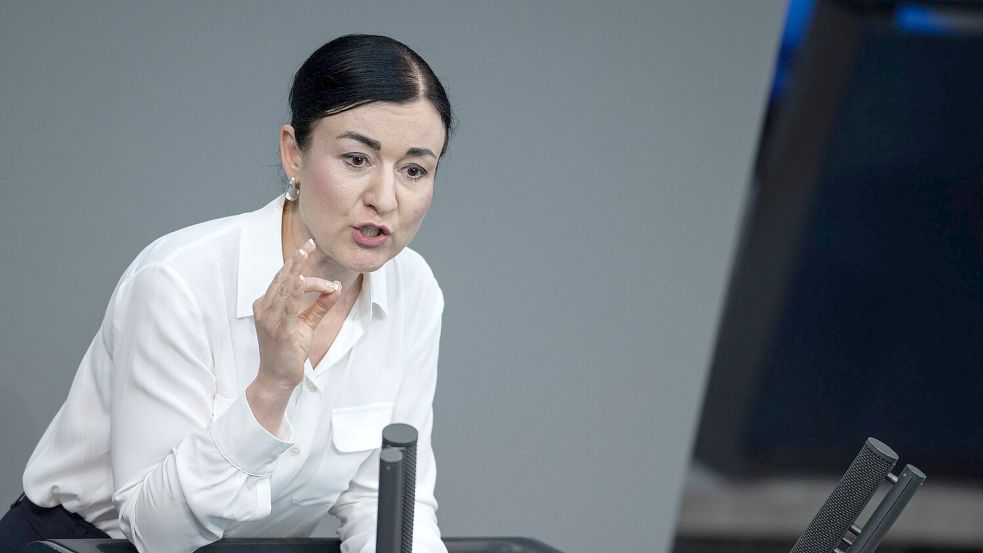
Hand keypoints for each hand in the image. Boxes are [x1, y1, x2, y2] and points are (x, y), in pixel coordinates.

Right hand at [252, 239, 340, 390]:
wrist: (278, 377)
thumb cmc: (289, 351)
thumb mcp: (307, 324)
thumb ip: (320, 306)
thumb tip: (336, 288)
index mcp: (267, 304)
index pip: (283, 278)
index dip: (295, 262)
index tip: (309, 248)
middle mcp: (264, 308)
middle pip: (282, 278)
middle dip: (296, 259)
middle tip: (309, 243)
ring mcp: (269, 319)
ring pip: (285, 288)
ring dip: (299, 270)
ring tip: (307, 252)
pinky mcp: (278, 330)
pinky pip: (287, 306)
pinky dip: (295, 291)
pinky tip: (302, 279)